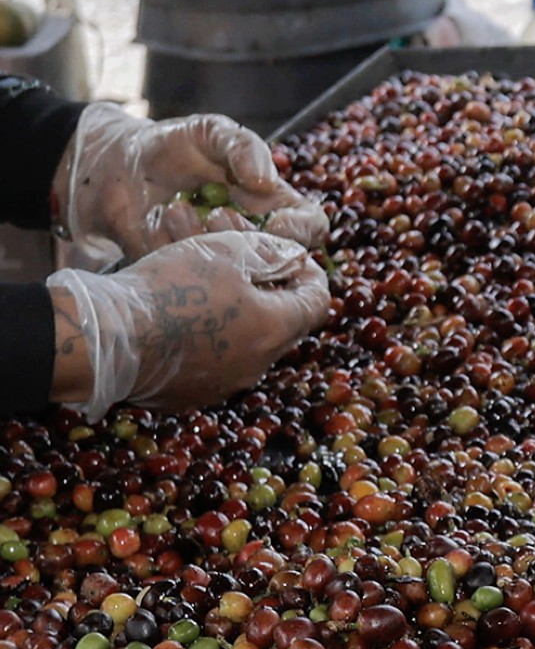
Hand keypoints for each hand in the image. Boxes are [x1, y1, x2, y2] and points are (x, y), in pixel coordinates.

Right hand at [47, 233, 332, 420]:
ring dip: (240, 318)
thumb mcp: (225, 251)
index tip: (294, 258)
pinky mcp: (188, 397)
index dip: (310, 274)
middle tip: (252, 271)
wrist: (104, 339)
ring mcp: (222, 386)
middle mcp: (256, 366)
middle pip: (284, 326)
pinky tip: (186, 320)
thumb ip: (269, 253)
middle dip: (274, 294)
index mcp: (275, 330)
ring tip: (212, 291)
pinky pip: (214, 365)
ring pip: (247, 346)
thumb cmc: (170, 288)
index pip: (317, 302)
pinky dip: (211, 341)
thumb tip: (290, 258)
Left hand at [56, 106, 330, 257]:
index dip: (302, 229)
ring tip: (177, 208)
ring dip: (204, 238)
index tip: (278, 223)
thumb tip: (266, 182)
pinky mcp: (181, 269)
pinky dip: (172, 245)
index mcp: (272, 201)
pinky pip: (188, 272)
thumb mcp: (211, 132)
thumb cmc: (174, 145)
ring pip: (232, 271)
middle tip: (217, 215)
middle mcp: (251, 233)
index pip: (309, 225)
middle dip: (248, 240)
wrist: (117, 165)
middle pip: (276, 258)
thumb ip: (243, 147)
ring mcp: (217, 256)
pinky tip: (158, 220)